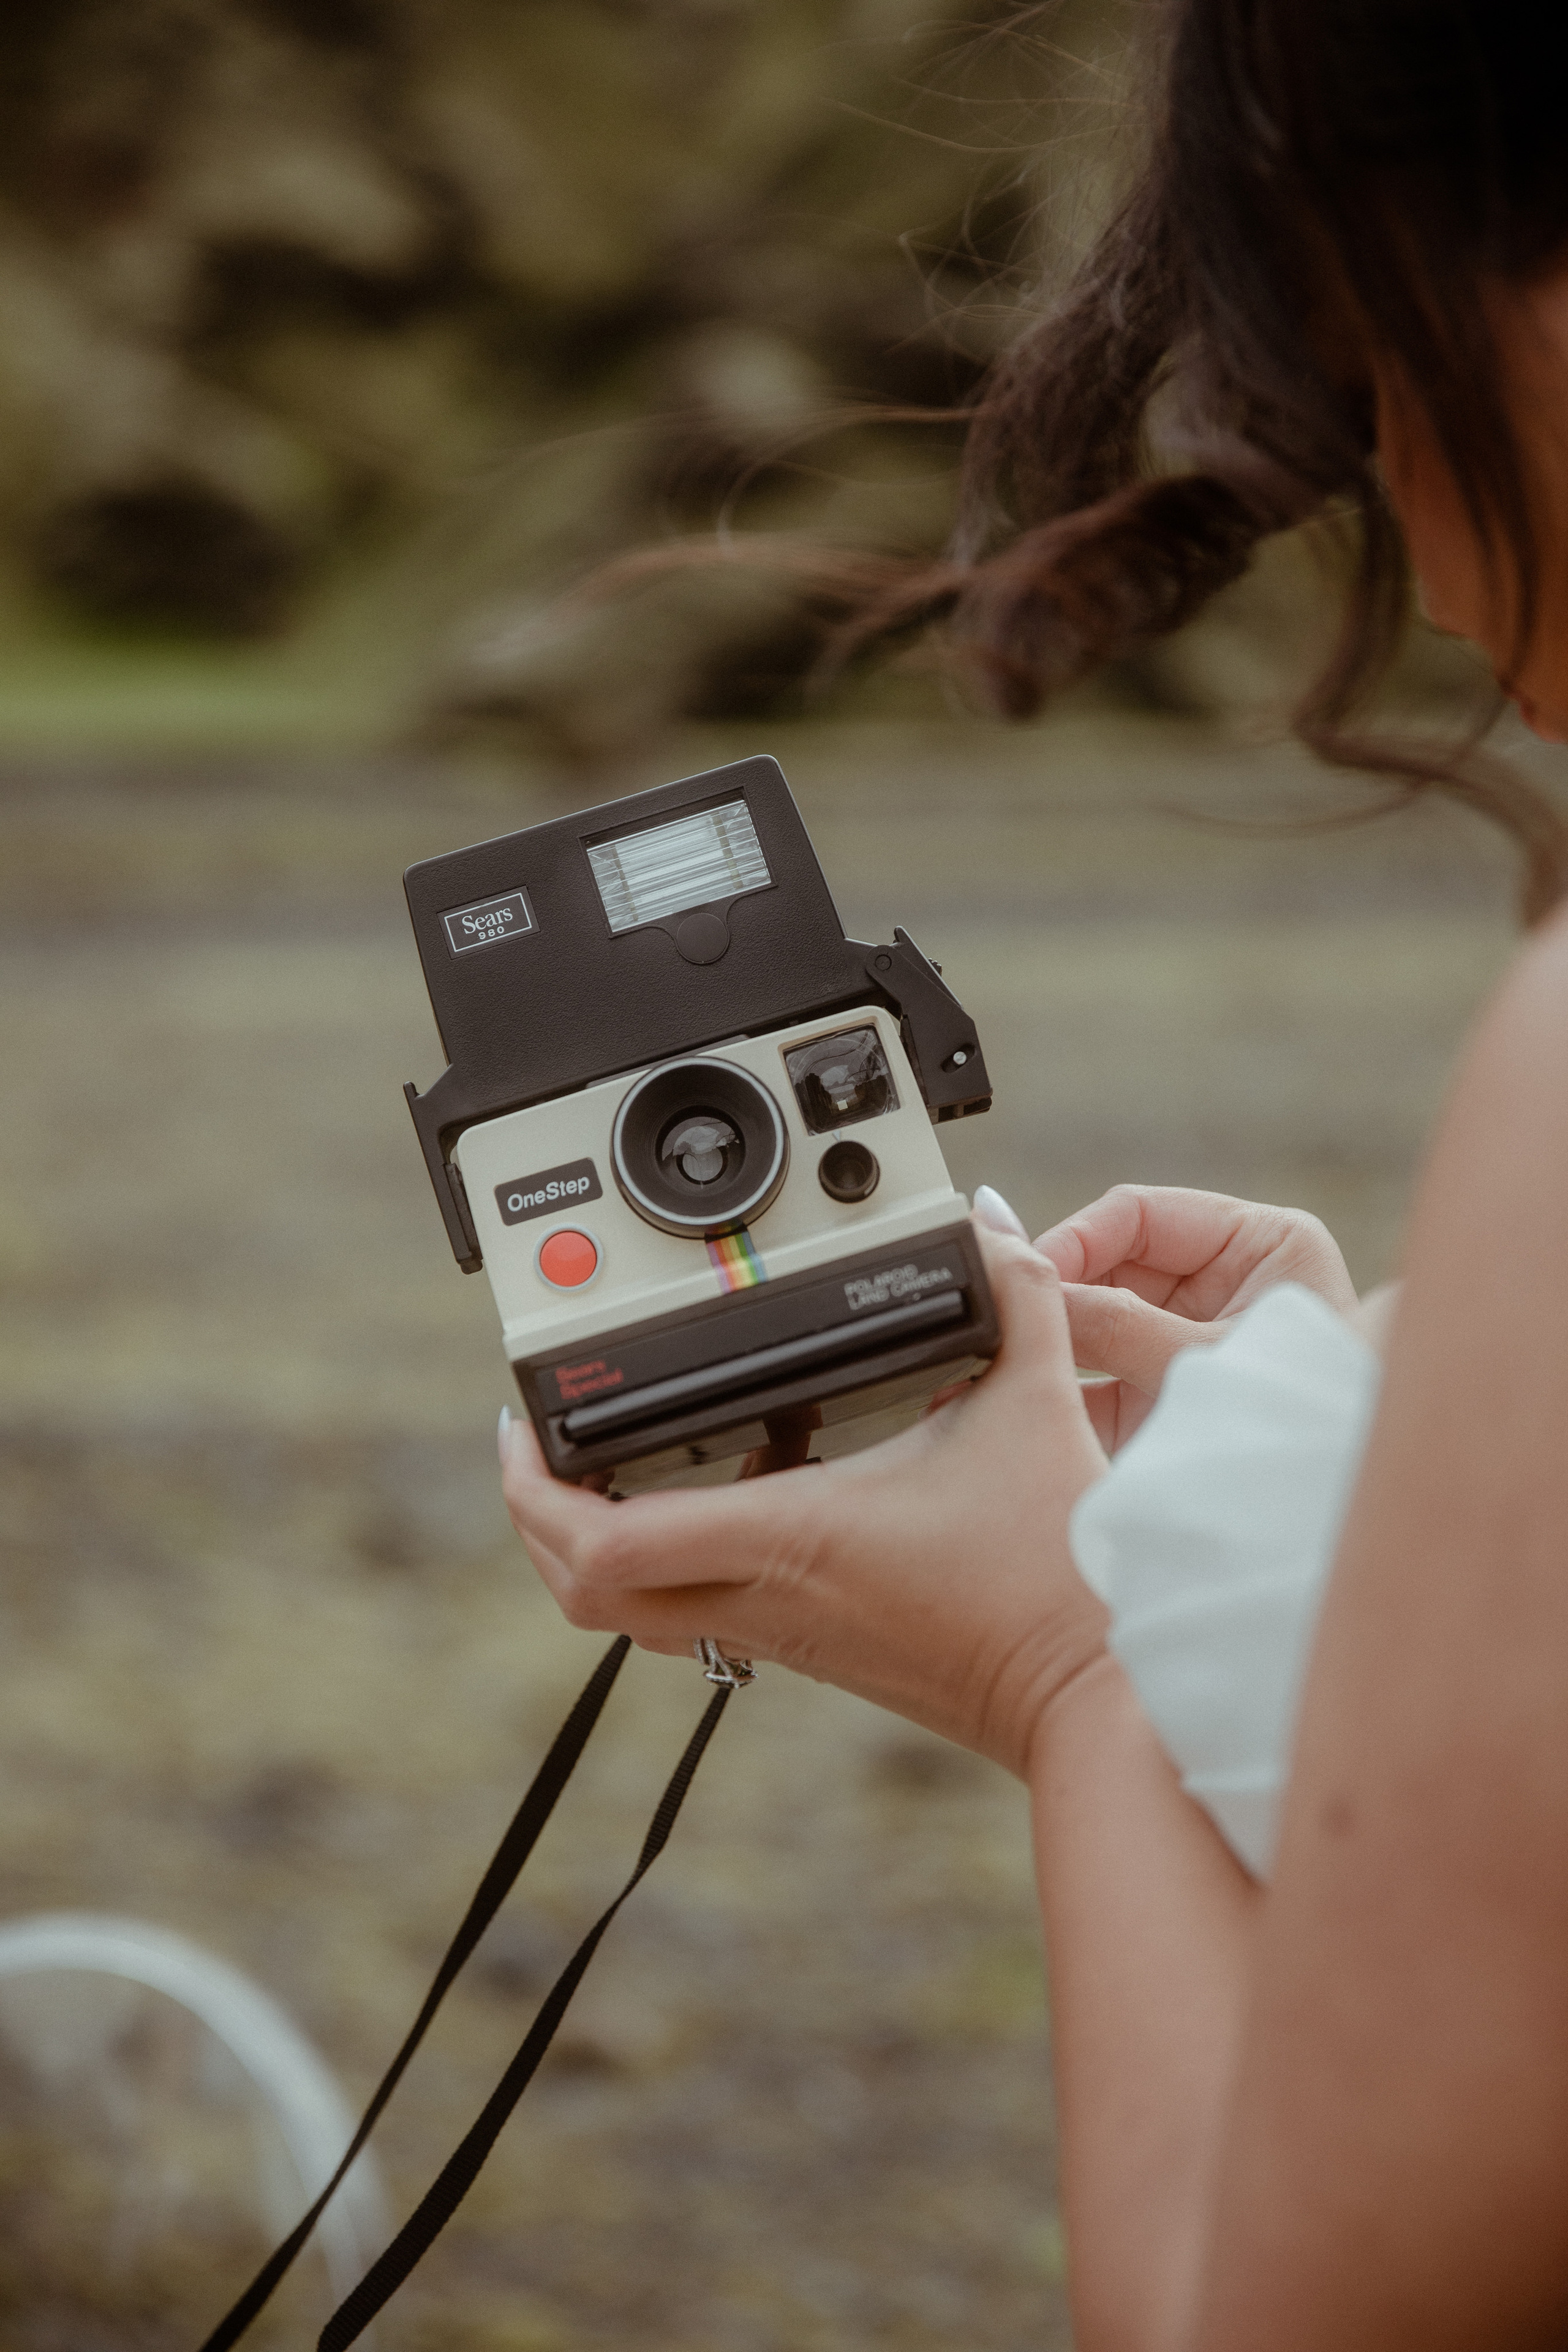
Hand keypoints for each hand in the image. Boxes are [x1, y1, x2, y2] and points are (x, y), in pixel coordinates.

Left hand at [500, 1226, 1109, 1775]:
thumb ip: (1015, 1297)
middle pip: (588, 1594)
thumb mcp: (1034, 1407)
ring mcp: (786, 1637)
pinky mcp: (818, 1653)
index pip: (603, 1544)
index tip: (522, 1428)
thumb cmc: (1059, 1576)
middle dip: (541, 1522)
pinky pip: (703, 1614)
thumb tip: (989, 1227)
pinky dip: (677, 1562)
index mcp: (789, 1540)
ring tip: (609, 1468)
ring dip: (603, 1547)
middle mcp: (767, 1600)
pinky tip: (727, 1498)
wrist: (1098, 1703)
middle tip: (542, 1450)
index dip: (533, 1490)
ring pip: (638, 1614)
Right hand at [1035, 1184, 1357, 1450]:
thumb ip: (1117, 1323)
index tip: (1027, 1276)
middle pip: (1109, 1265)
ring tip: (1009, 1357)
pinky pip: (1099, 1380)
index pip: (1140, 1214)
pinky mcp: (1162, 1394)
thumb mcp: (1207, 1361)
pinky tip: (1026, 1397)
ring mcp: (1189, 1339)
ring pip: (1096, 1322)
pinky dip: (1064, 1391)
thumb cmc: (1303, 1424)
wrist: (1333, 1515)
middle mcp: (1221, 1285)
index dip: (1076, 1238)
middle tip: (1006, 1319)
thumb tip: (1030, 1283)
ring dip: (1056, 1342)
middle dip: (1059, 1294)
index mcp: (1257, 1244)